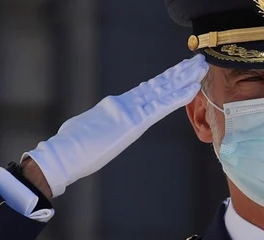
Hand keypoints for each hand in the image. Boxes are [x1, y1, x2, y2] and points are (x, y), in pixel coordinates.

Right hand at [26, 55, 207, 196]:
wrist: (64, 153)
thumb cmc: (74, 148)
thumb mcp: (92, 131)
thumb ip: (102, 125)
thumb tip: (101, 127)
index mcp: (116, 107)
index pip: (146, 91)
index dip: (165, 81)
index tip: (179, 73)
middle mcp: (125, 104)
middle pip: (157, 85)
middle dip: (179, 73)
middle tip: (197, 62)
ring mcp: (129, 110)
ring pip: (162, 91)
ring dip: (183, 79)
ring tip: (199, 68)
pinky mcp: (133, 122)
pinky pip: (160, 108)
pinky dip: (177, 97)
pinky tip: (191, 89)